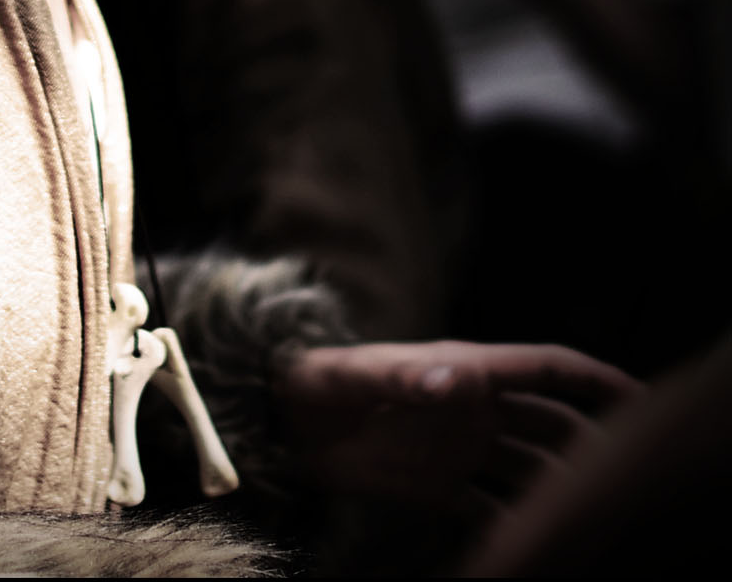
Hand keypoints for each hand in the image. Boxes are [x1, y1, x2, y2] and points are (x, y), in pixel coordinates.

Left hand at [273, 340, 640, 513]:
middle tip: (627, 479)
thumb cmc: (319, 380)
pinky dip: (514, 528)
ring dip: (557, 492)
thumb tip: (457, 380)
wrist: (281, 418)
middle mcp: (474, 407)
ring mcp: (459, 447)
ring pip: (529, 469)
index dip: (593, 378)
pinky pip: (490, 509)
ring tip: (590, 526)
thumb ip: (408, 378)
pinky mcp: (437, 485)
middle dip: (590, 445)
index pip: (545, 368)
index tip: (639, 399)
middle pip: (551, 424)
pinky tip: (532, 552)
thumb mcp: (360, 375)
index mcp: (467, 368)